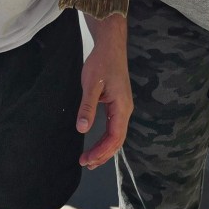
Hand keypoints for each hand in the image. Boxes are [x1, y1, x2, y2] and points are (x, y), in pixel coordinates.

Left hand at [76, 14, 132, 168]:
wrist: (111, 45)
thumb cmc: (101, 62)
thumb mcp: (91, 84)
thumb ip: (88, 107)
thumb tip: (82, 129)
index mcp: (122, 106)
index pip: (115, 137)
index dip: (101, 151)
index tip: (87, 160)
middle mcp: (125, 109)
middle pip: (117, 140)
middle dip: (102, 154)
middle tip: (85, 163)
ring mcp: (123, 106)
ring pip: (116, 134)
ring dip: (104, 148)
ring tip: (90, 159)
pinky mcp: (118, 102)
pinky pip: (114, 126)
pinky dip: (106, 138)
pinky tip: (97, 143)